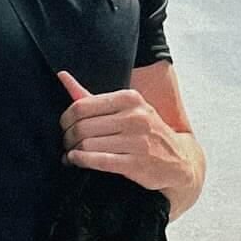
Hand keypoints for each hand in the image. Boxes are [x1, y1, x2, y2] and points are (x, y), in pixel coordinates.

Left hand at [58, 72, 180, 193]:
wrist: (179, 160)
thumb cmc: (146, 132)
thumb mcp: (124, 109)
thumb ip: (90, 96)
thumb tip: (62, 76)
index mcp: (129, 99)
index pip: (82, 105)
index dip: (66, 118)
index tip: (64, 126)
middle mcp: (135, 117)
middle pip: (82, 126)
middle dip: (68, 137)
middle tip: (66, 143)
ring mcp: (137, 141)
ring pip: (88, 144)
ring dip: (72, 152)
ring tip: (70, 155)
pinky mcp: (137, 164)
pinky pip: (99, 161)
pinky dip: (81, 161)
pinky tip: (76, 162)